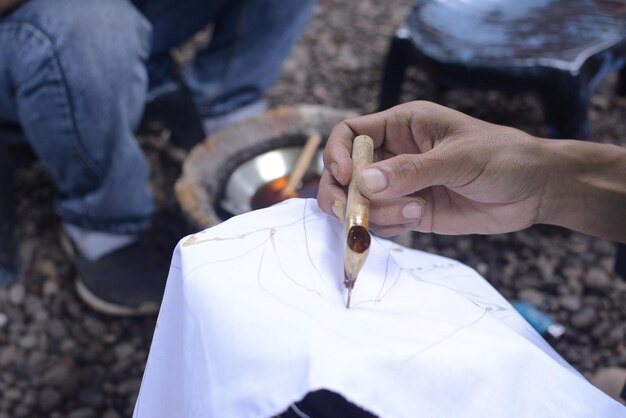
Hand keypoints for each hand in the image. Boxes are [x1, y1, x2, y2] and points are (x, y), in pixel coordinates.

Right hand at [317, 101, 550, 235]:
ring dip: (375, 213)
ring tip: (413, 212)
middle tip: (348, 213)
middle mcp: (395, 154)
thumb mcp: (458, 159)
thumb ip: (411, 171)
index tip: (345, 177)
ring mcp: (402, 185)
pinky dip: (388, 226)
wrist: (534, 190)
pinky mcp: (411, 211)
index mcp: (403, 125)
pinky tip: (418, 218)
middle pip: (346, 172)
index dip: (337, 154)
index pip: (350, 134)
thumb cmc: (502, 157)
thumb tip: (362, 183)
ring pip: (362, 202)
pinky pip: (382, 221)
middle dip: (342, 193)